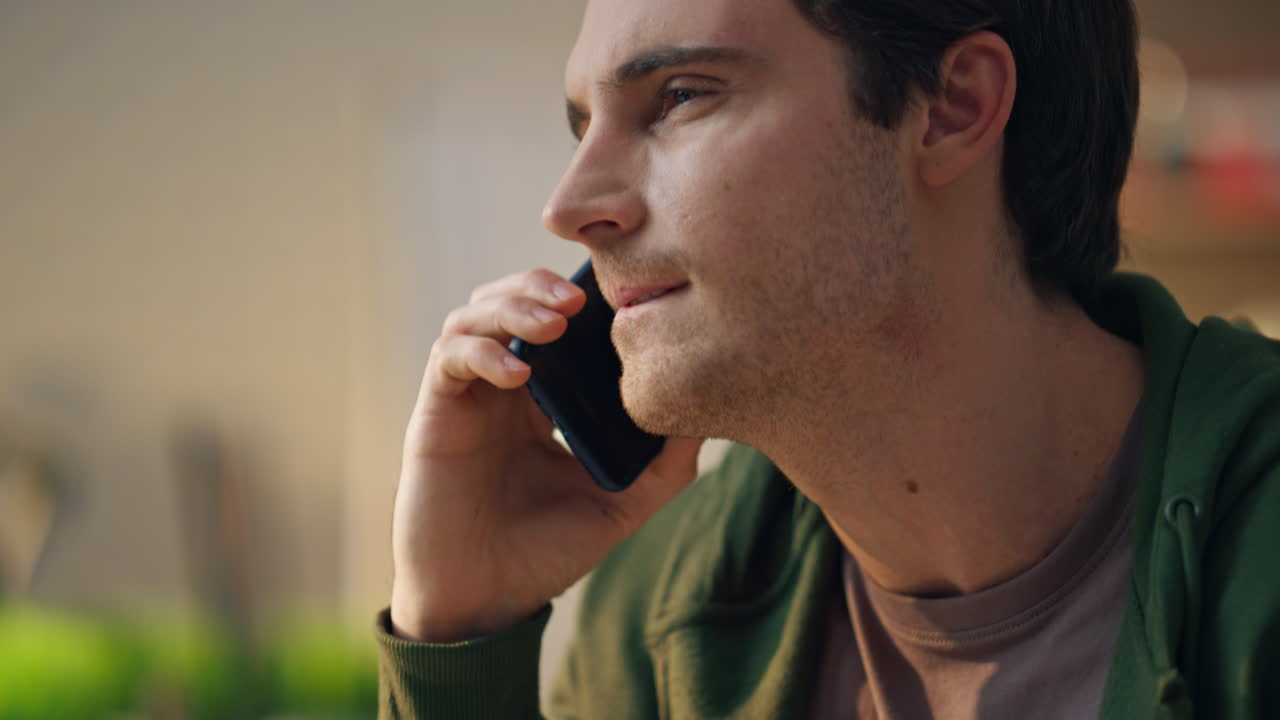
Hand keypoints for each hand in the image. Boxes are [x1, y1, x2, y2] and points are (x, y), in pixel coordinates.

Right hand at [390, 268, 703, 642]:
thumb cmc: (547, 553)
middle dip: (540, 285)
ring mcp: (467, 397)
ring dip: (512, 305)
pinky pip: (449, 358)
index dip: (578, 296)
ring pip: (474, 315)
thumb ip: (666, 462)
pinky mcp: (436, 414)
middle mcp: (502, 388)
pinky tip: (519, 373)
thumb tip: (708, 411)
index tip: (617, 291)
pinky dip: (482, 352)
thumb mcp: (624, 502)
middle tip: (579, 300)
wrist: (486, 601)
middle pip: (508, 299)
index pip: (555, 321)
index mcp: (543, 399)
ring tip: (555, 323)